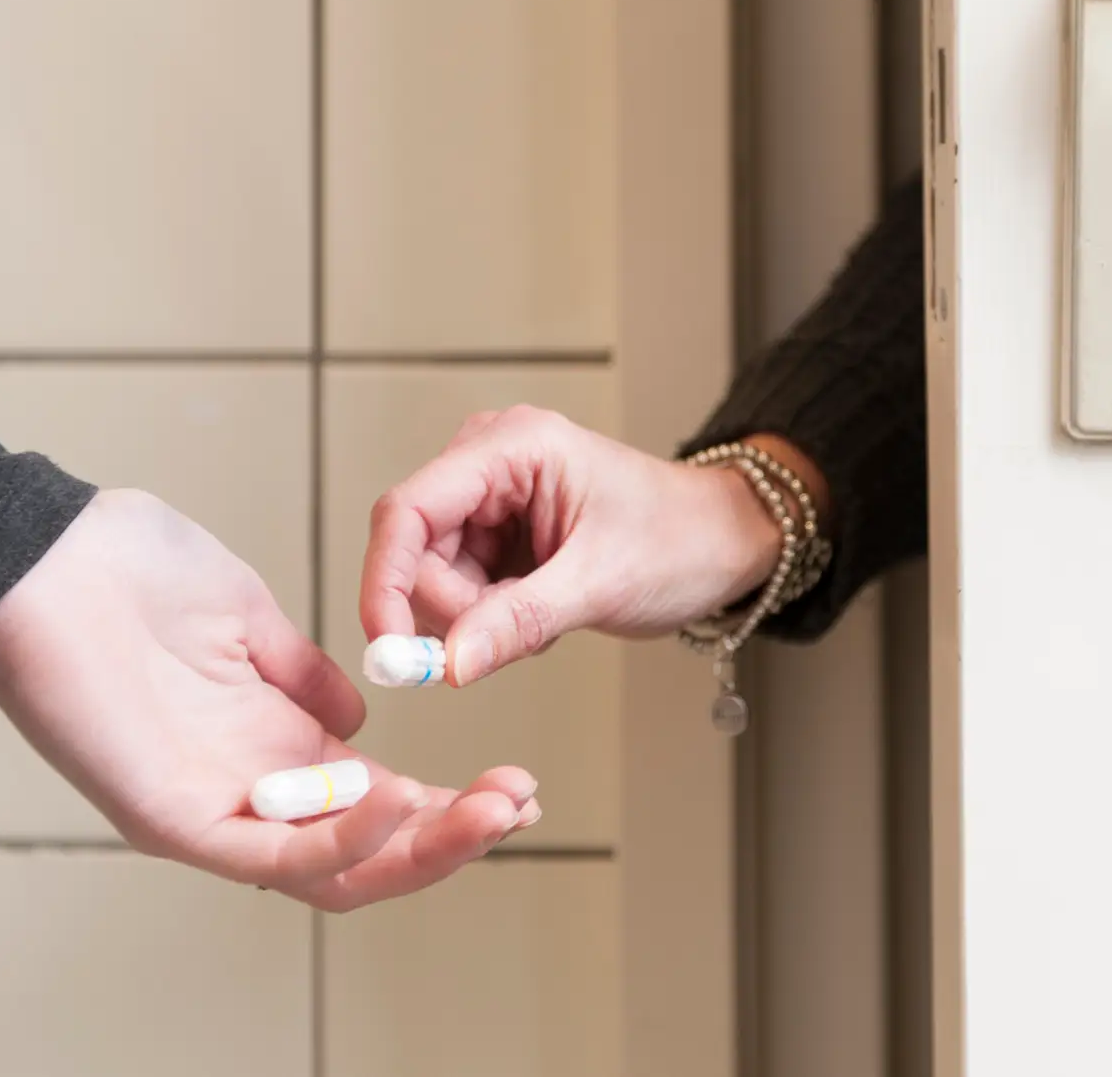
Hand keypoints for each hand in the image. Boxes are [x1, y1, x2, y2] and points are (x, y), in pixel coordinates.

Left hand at [0, 489, 537, 910]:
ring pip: (332, 872)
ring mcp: (212, 809)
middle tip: (522, 806)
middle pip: (369, 855)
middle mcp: (249, 791)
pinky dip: (344, 839)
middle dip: (456, 838)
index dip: (448, 806)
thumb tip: (357, 712)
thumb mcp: (247, 616)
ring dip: (421, 849)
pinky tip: (401, 804)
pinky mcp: (170, 817)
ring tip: (493, 812)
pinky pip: (271, 853)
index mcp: (270, 747)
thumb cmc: (127, 570)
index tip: (516, 785)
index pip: (375, 807)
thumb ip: (302, 674)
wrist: (44, 555)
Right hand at [361, 406, 819, 684]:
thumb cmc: (681, 537)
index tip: (389, 649)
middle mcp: (490, 463)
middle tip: (511, 637)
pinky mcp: (499, 533)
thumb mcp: (600, 583)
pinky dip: (491, 618)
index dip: (385, 582)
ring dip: (478, 618)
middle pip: (416, 551)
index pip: (408, 510)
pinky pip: (462, 590)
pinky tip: (541, 613)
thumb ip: (518, 622)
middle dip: (453, 609)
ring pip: (435, 579)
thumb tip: (447, 664)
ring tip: (546, 615)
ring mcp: (492, 499)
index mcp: (512, 446)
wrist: (726, 542)